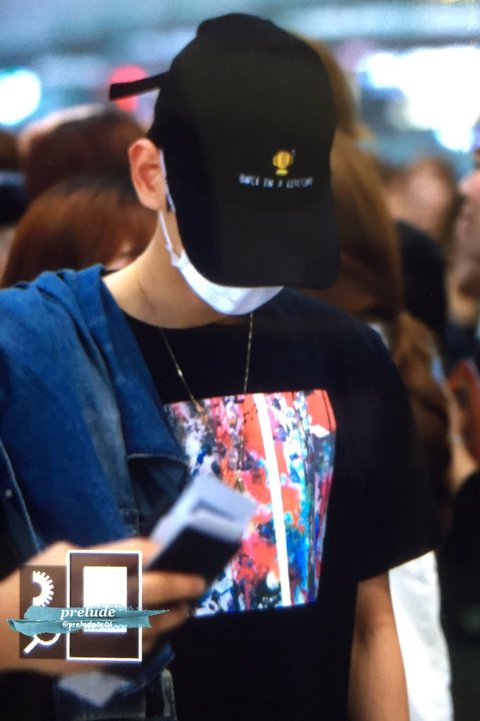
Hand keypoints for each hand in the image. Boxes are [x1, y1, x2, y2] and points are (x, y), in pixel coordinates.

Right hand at [0, 537, 205, 673]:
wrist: (5, 630)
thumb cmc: (33, 585)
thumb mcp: (61, 554)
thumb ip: (98, 554)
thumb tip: (130, 557)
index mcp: (93, 567)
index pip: (140, 552)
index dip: (163, 550)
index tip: (178, 551)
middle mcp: (103, 597)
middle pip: (156, 587)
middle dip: (182, 584)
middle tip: (199, 582)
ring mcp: (102, 629)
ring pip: (152, 622)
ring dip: (173, 615)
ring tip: (185, 609)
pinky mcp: (99, 654)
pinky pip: (136, 646)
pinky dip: (151, 637)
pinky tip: (156, 630)